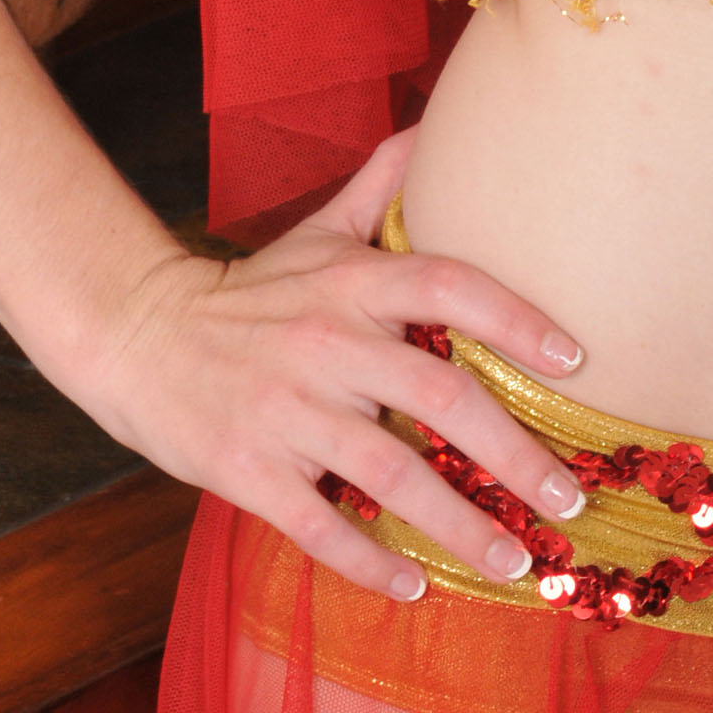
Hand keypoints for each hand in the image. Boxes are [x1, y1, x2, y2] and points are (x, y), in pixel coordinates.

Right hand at [84, 129, 590, 600]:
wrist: (137, 335)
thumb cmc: (249, 291)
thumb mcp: (318, 230)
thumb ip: (383, 183)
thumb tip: (439, 123)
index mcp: (353, 284)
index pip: (450, 287)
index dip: (517, 318)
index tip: (576, 358)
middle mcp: (329, 344)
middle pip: (439, 397)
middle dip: (515, 454)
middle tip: (570, 497)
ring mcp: (287, 412)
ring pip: (390, 475)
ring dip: (460, 526)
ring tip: (516, 563)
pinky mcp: (248, 471)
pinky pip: (320, 527)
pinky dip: (370, 563)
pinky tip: (415, 588)